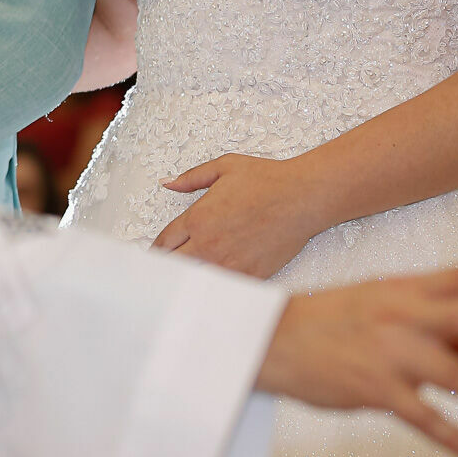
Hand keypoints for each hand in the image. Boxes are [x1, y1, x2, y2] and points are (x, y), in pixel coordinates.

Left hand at [152, 153, 328, 277]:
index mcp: (197, 219)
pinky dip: (218, 288)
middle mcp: (209, 245)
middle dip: (168, 268)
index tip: (155, 255)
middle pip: (175, 266)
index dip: (157, 250)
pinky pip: (226, 288)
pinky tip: (215, 288)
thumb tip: (168, 183)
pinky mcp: (250, 276)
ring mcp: (229, 264)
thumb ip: (191, 178)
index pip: (165, 243)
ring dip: (191, 279)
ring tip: (184, 283)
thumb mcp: (223, 168)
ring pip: (198, 280)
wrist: (302, 197)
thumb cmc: (267, 180)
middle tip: (163, 272)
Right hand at [257, 262, 457, 456]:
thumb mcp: (377, 306)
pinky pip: (425, 419)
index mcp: (400, 290)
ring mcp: (388, 354)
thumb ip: (427, 323)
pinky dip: (455, 438)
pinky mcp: (376, 390)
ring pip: (453, 376)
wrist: (272, 340)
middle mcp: (398, 317)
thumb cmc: (328, 321)